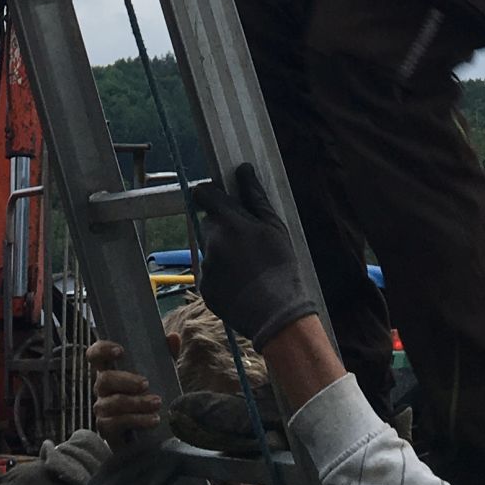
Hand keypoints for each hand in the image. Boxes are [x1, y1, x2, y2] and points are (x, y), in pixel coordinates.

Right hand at [72, 432, 184, 484]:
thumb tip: (150, 462)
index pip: (117, 458)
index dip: (140, 448)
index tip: (161, 440)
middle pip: (129, 466)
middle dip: (154, 455)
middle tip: (176, 445)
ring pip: (139, 479)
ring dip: (161, 467)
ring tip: (179, 457)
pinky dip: (159, 484)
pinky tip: (172, 475)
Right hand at [88, 337, 164, 448]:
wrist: (147, 432)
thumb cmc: (148, 394)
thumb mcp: (158, 372)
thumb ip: (165, 354)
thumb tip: (173, 337)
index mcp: (110, 369)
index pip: (95, 354)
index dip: (102, 349)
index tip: (120, 351)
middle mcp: (101, 387)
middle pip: (104, 379)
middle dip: (126, 380)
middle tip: (146, 383)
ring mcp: (102, 408)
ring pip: (112, 403)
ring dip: (136, 403)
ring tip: (156, 403)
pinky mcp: (106, 428)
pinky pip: (116, 423)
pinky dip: (137, 420)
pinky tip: (153, 420)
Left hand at [193, 164, 317, 350]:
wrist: (276, 314)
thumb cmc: (281, 267)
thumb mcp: (274, 227)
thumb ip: (255, 196)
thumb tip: (244, 170)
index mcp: (229, 222)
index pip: (204, 195)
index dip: (211, 194)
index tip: (219, 198)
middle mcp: (212, 242)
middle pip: (209, 223)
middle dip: (223, 227)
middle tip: (247, 242)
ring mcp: (206, 266)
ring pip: (210, 249)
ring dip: (223, 252)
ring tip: (248, 267)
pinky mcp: (204, 287)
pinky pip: (210, 272)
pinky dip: (221, 274)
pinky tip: (241, 282)